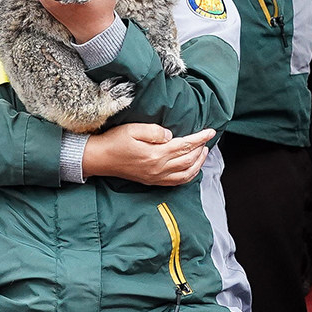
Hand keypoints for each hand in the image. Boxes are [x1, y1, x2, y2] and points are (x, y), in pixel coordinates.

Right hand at [80, 122, 215, 184]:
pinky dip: (188, 176)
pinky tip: (191, 168)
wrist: (100, 159)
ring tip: (203, 152)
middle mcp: (158, 168)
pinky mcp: (152, 181)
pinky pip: (176, 182)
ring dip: (198, 163)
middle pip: (188, 160)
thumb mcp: (133, 129)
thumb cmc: (115, 141)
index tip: (211, 131)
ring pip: (185, 174)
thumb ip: (154, 131)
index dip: (200, 138)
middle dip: (201, 149)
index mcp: (155, 154)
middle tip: (207, 139)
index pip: (184, 146)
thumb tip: (171, 135)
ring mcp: (156, 177)